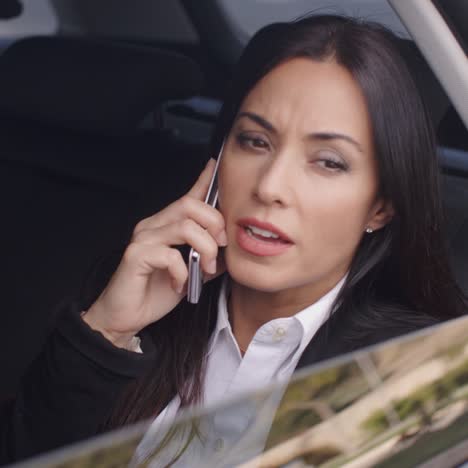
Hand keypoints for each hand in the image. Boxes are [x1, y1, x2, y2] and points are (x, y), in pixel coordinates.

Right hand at [83, 159, 226, 347]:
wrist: (127, 316)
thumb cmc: (156, 292)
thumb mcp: (192, 273)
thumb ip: (208, 257)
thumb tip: (228, 249)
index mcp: (166, 226)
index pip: (187, 197)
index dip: (202, 180)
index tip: (213, 165)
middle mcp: (153, 226)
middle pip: (189, 206)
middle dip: (214, 224)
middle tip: (220, 247)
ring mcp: (143, 238)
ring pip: (184, 227)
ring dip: (204, 249)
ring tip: (205, 269)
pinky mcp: (136, 255)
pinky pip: (170, 255)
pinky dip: (183, 272)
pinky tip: (180, 285)